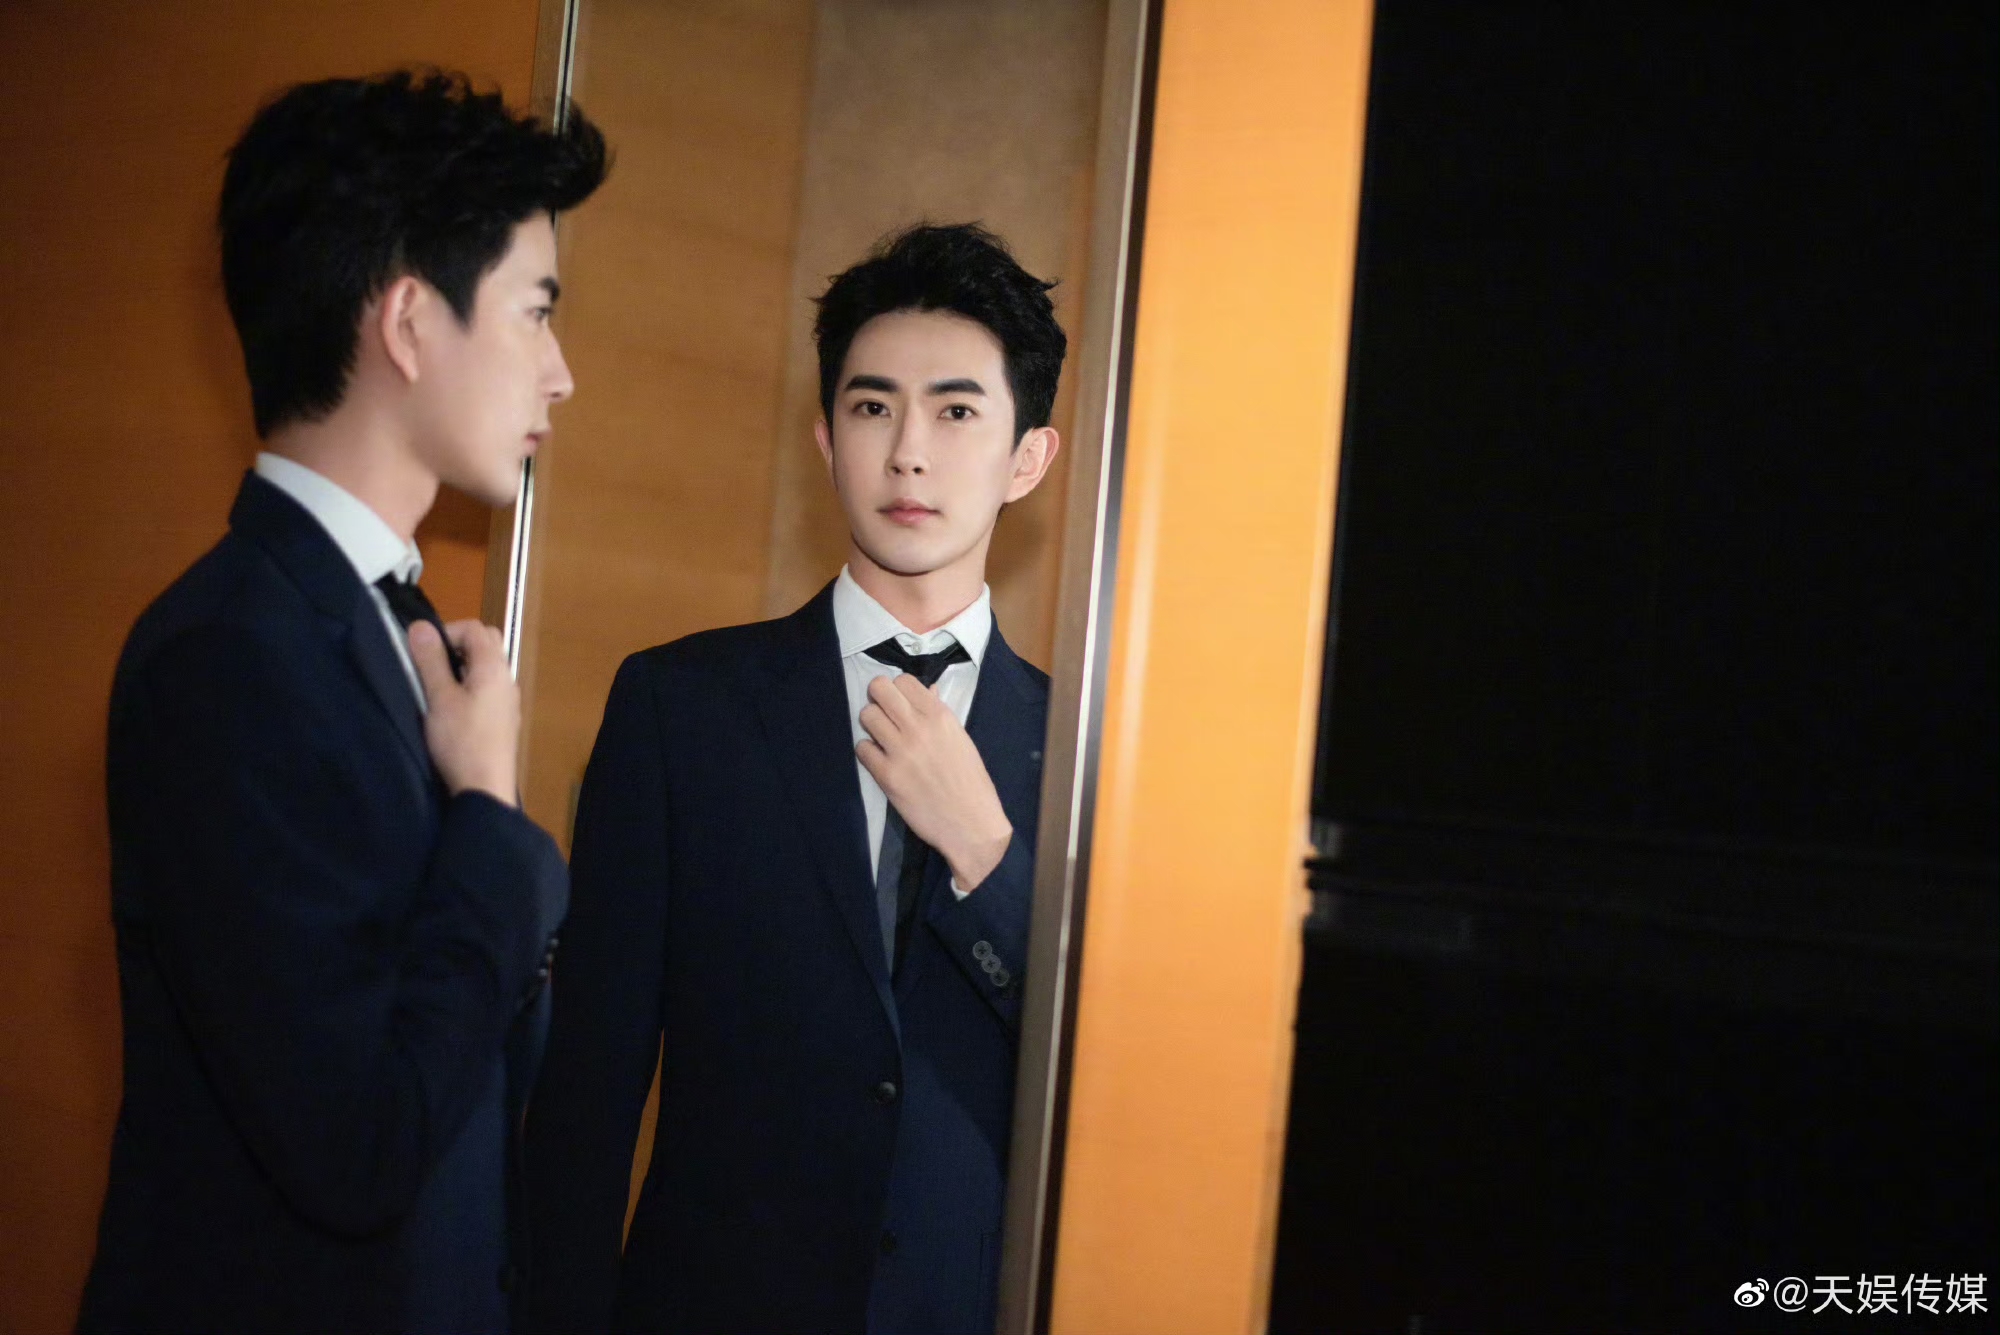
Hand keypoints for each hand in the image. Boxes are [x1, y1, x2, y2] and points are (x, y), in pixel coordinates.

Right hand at [410, 619, 518, 805]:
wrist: (485, 788)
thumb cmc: (461, 741)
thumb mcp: (439, 698)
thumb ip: (430, 660)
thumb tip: (420, 626)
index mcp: (494, 666)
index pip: (475, 627)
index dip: (446, 632)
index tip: (424, 654)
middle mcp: (507, 678)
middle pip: (485, 643)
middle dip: (455, 647)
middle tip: (431, 667)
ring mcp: (508, 699)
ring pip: (486, 667)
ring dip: (460, 669)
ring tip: (437, 690)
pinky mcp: (503, 719)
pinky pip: (487, 689)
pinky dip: (469, 687)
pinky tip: (451, 710)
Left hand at [857, 673, 1012, 890]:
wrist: (971, 824)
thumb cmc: (971, 782)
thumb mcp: (961, 740)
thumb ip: (940, 713)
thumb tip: (928, 690)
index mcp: (940, 716)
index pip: (904, 680)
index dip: (897, 689)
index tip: (899, 702)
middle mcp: (918, 728)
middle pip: (879, 689)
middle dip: (878, 698)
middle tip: (884, 714)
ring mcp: (900, 751)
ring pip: (867, 716)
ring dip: (871, 725)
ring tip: (882, 738)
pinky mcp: (886, 776)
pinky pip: (862, 748)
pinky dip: (868, 752)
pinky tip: (880, 760)